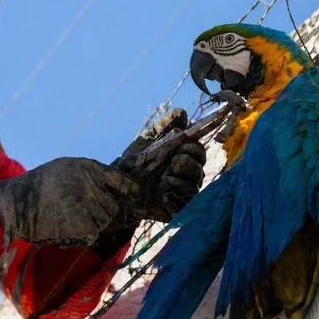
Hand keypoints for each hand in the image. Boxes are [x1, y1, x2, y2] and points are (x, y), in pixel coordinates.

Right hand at [0, 158, 140, 247]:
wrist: (19, 205)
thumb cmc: (39, 186)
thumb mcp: (65, 169)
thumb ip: (88, 175)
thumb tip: (106, 187)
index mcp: (89, 168)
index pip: (119, 178)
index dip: (129, 187)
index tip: (136, 193)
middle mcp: (95, 186)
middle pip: (112, 204)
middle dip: (101, 208)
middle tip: (78, 208)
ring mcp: (92, 208)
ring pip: (104, 220)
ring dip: (92, 221)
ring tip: (69, 216)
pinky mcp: (86, 227)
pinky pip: (93, 233)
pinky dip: (82, 234)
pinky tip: (66, 226)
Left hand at [112, 108, 206, 225]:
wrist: (118, 189)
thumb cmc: (133, 165)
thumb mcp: (146, 142)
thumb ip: (162, 126)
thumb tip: (182, 113)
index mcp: (182, 157)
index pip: (198, 148)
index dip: (192, 143)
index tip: (180, 141)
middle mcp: (188, 174)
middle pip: (200, 161)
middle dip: (187, 156)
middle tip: (171, 159)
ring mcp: (185, 190)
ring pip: (196, 177)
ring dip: (179, 171)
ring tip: (163, 174)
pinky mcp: (179, 205)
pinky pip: (187, 194)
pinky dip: (174, 186)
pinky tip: (161, 187)